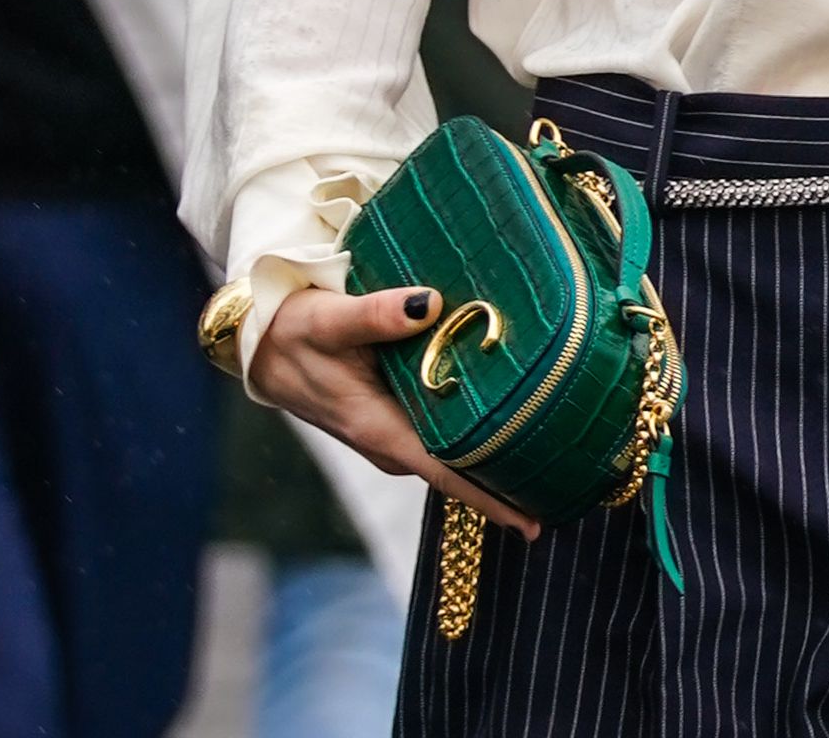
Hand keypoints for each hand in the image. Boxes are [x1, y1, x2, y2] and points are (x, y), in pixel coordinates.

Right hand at [250, 284, 542, 540]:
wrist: (257, 340)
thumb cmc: (291, 330)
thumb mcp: (328, 319)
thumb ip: (376, 315)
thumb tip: (428, 304)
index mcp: (379, 431)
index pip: (444, 474)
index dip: (489, 499)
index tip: (533, 524)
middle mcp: (389, 442)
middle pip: (460, 468)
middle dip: (510, 479)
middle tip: (571, 482)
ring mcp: (392, 431)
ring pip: (454, 449)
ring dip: (495, 451)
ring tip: (557, 450)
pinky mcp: (392, 415)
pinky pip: (442, 430)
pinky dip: (474, 426)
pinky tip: (512, 411)